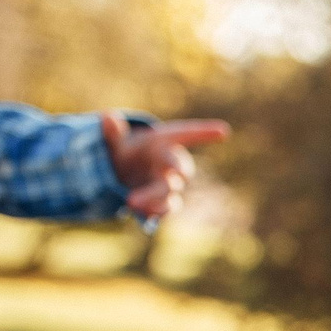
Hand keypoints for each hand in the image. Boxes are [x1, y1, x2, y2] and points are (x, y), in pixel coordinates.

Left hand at [100, 112, 228, 222]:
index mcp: (162, 144)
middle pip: (181, 168)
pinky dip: (155, 212)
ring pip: (171, 192)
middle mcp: (170, 164)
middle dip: (178, 171)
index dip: (204, 132)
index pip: (186, 135)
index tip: (223, 130)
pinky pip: (165, 209)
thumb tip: (108, 117)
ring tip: (131, 202)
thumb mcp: (116, 142)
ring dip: (156, 198)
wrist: (123, 178)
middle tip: (174, 173)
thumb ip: (113, 133)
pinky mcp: (162, 203)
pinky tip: (140, 214)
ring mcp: (168, 185)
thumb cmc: (125, 153)